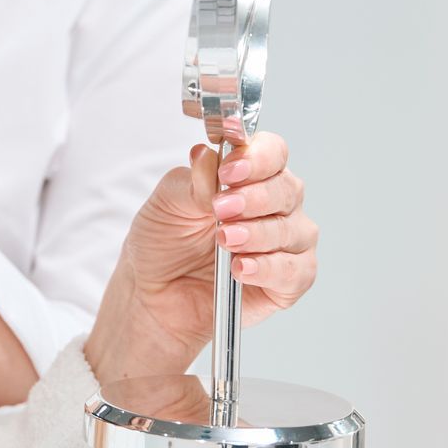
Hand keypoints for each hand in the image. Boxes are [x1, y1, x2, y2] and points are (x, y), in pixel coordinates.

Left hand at [85, 133, 318, 382]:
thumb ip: (191, 181)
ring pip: (294, 230)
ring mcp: (286, 244)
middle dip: (255, 198)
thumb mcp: (166, 205)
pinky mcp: (288, 282)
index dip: (257, 158)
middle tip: (221, 210)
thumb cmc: (163, 244)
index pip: (273, 153)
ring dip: (258, 234)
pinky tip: (240, 268)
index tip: (228, 172)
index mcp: (250, 176)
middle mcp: (275, 206)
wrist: (153, 295)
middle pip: (288, 189)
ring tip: (225, 240)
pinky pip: (295, 272)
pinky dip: (268, 269)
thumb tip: (207, 157)